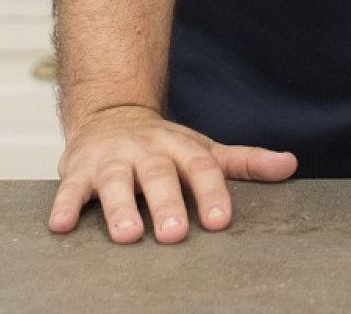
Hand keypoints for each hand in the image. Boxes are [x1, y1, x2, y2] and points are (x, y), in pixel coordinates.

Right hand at [48, 104, 297, 243]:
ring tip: (126, 235)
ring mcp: (112, 159)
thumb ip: (244, 161)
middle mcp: (147, 151)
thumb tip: (290, 165)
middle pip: (159, 176)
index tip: (220, 220)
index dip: (212, 193)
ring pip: (116, 181)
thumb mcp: (204, 149)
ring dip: (119, 208)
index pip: (202, 168)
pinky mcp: (78, 169)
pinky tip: (61, 225)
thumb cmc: (163, 145)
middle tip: (174, 234)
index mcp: (181, 148)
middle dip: (167, 204)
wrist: (111, 114)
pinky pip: (70, 187)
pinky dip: (64, 205)